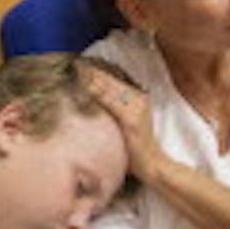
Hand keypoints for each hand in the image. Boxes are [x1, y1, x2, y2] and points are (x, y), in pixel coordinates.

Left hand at [85, 69, 165, 184]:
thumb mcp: (128, 121)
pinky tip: (88, 88)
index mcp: (139, 98)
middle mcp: (139, 99)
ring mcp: (136, 108)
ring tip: (79, 70)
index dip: (100, 71)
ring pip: (112, 88)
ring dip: (95, 79)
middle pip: (113, 81)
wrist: (152, 164)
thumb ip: (117, 108)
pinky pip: (112, 102)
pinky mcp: (131, 119)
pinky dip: (99, 94)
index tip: (83, 64)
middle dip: (95, 72)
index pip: (117, 80)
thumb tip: (97, 97)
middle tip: (77, 64)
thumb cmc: (137, 146)